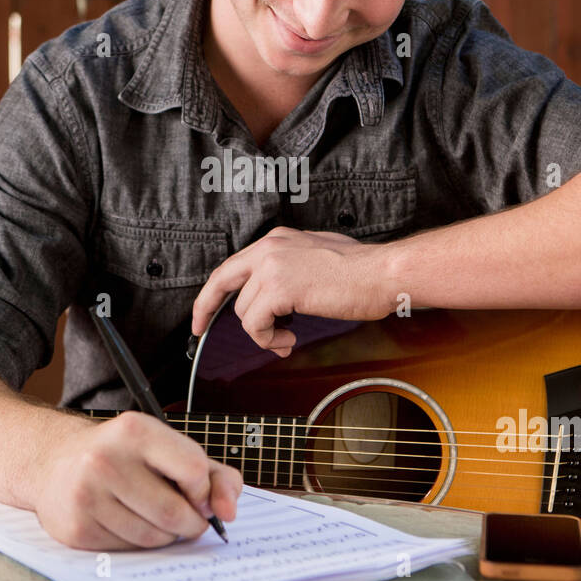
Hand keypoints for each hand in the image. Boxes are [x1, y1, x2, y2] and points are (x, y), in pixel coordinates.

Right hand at [25, 412, 242, 549]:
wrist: (57, 462)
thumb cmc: (125, 455)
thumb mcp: (169, 448)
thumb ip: (215, 474)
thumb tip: (228, 512)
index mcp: (135, 430)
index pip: (193, 469)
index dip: (205, 490)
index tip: (199, 494)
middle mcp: (105, 459)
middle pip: (174, 511)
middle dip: (191, 522)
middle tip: (188, 518)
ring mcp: (87, 495)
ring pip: (153, 536)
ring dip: (167, 535)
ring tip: (157, 517)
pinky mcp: (77, 527)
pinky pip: (129, 548)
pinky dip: (140, 542)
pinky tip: (129, 521)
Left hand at [190, 226, 395, 354]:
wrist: (382, 274)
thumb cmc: (362, 271)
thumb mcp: (317, 259)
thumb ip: (291, 272)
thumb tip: (278, 303)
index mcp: (277, 240)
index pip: (233, 266)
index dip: (214, 291)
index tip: (205, 310)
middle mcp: (269, 248)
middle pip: (221, 281)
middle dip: (205, 308)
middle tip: (199, 329)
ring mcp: (272, 267)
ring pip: (243, 313)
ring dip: (263, 334)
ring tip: (287, 338)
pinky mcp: (278, 289)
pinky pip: (255, 324)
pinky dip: (269, 339)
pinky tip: (289, 340)